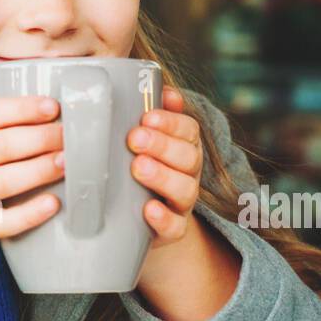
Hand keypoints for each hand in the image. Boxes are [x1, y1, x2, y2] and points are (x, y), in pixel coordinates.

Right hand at [0, 48, 65, 248]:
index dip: (21, 109)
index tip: (53, 105)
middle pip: (0, 146)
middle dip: (38, 138)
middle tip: (70, 133)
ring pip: (3, 182)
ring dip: (38, 171)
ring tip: (68, 161)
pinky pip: (3, 222)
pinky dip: (29, 215)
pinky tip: (54, 203)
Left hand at [127, 85, 204, 250]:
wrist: (133, 217)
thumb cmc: (133, 166)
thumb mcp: (140, 137)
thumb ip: (147, 111)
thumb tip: (165, 90)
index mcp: (183, 146)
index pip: (188, 130)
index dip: (171, 122)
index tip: (147, 116)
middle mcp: (188, 173)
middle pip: (188, 157)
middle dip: (163, 145)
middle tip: (135, 139)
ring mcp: (181, 204)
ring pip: (185, 190)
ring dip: (163, 176)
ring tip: (138, 167)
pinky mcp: (170, 230)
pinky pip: (175, 227)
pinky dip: (163, 218)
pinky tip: (148, 208)